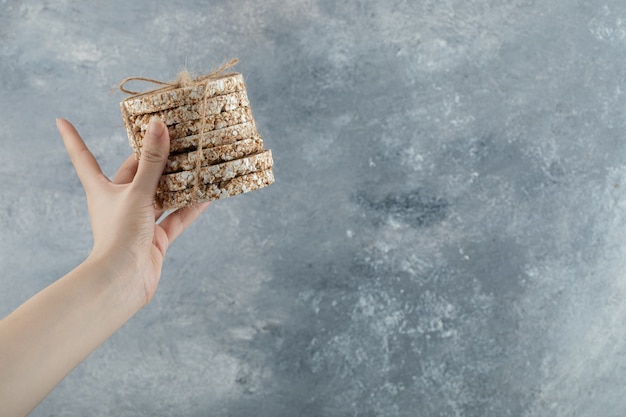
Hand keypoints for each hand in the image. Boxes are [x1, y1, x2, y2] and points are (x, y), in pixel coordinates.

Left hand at [57, 118, 209, 307]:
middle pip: (136, 174)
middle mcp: (119, 203)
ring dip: (178, 183)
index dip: (73, 138)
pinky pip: (176, 218)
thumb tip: (159, 127)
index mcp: (103, 190)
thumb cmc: (120, 234)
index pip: (84, 158)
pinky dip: (191, 207)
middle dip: (154, 158)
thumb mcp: (137, 192)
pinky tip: (208, 195)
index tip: (62, 120)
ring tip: (197, 163)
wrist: (123, 281)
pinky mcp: (156, 239)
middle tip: (175, 137)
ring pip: (160, 196)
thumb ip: (152, 161)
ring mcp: (139, 222)